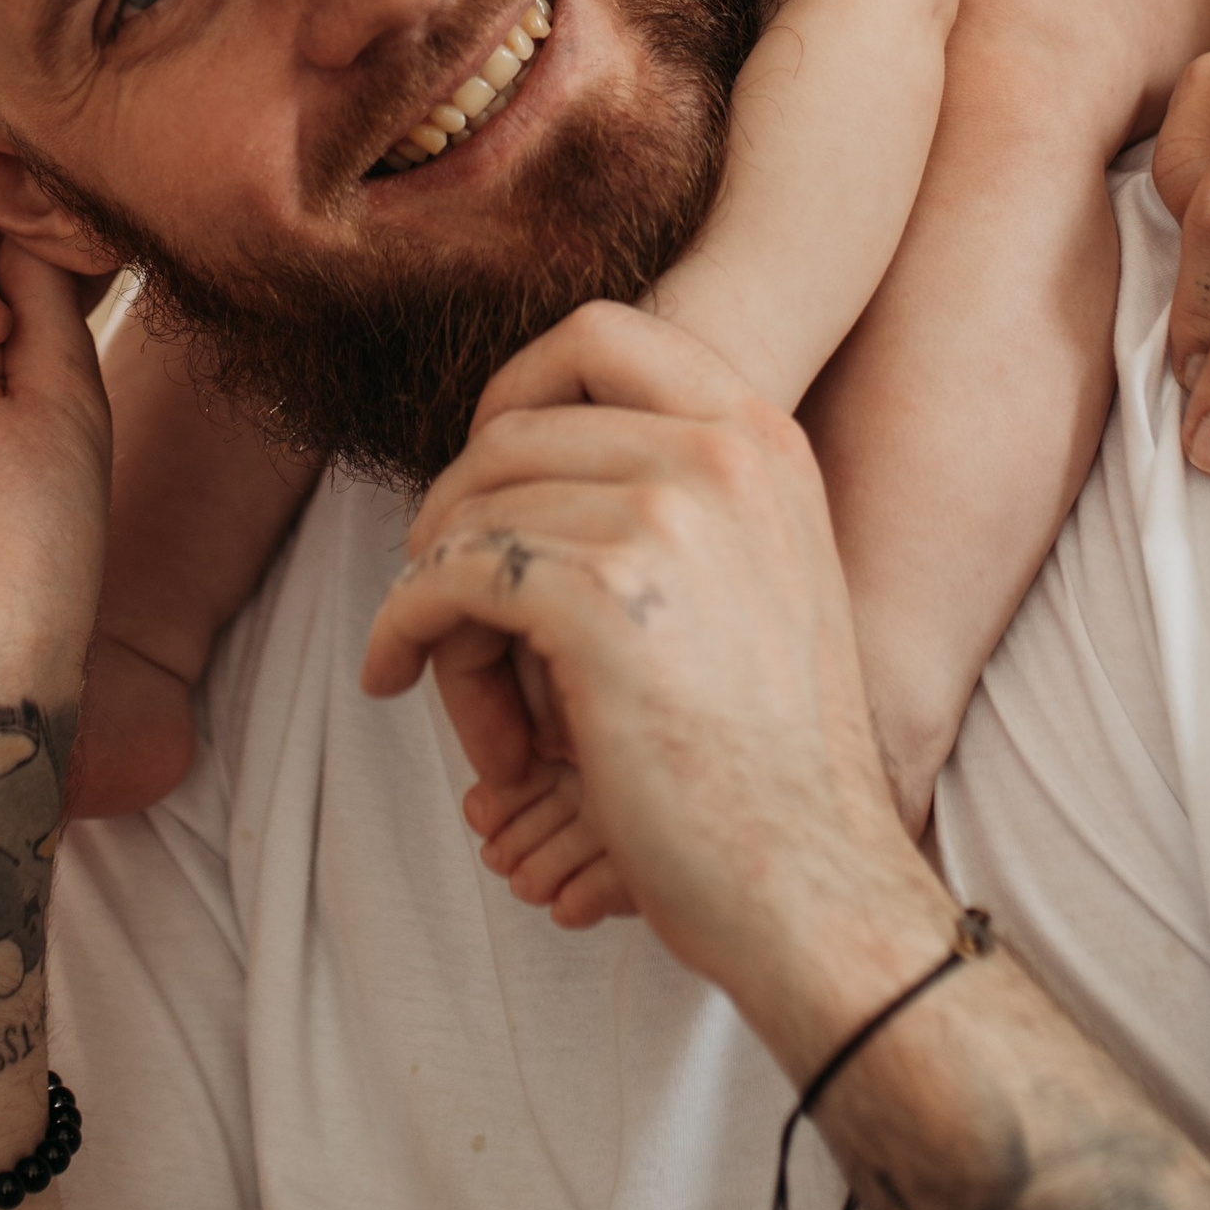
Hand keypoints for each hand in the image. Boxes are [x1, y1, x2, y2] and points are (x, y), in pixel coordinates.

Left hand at [363, 302, 921, 1024]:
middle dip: (462, 518)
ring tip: (461, 687)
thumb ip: (685, 492)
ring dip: (438, 598)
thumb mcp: (767, 572)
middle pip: (513, 430)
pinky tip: (393, 674)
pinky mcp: (593, 599)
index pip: (600, 331)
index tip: (486, 475)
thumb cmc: (771, 757)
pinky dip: (401, 626)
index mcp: (763, 436)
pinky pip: (441, 580)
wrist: (816, 878)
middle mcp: (719, 454)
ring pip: (472, 512)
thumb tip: (521, 451)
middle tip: (453, 612)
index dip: (514, 389)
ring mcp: (660, 517)